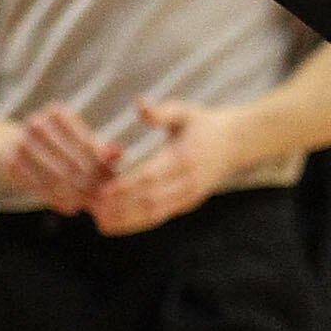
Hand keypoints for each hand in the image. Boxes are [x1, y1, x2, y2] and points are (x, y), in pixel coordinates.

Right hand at [0, 103, 120, 212]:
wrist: (12, 145)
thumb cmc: (56, 145)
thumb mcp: (78, 140)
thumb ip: (100, 148)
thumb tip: (117, 152)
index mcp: (56, 113)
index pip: (85, 144)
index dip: (100, 166)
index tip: (112, 183)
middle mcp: (36, 124)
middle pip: (71, 161)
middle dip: (90, 183)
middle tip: (103, 200)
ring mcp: (21, 144)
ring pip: (57, 177)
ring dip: (76, 195)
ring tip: (89, 205)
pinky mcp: (12, 164)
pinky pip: (41, 187)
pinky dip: (58, 200)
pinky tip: (71, 208)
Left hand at [90, 96, 251, 235]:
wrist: (237, 143)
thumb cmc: (204, 124)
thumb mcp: (185, 111)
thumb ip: (162, 111)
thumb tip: (140, 104)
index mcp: (184, 158)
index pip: (151, 175)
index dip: (126, 185)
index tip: (103, 190)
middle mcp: (187, 181)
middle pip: (150, 199)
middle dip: (121, 207)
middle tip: (93, 210)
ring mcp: (188, 196)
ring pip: (155, 213)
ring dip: (126, 221)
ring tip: (100, 224)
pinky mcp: (187, 204)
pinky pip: (160, 217)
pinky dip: (137, 224)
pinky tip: (116, 226)